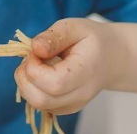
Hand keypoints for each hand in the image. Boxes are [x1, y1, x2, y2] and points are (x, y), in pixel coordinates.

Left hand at [14, 18, 129, 114]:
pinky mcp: (64, 108)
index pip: (54, 84)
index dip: (34, 67)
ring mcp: (72, 105)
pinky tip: (42, 72)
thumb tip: (35, 47)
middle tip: (33, 57)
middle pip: (40, 100)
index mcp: (86, 73)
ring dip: (26, 82)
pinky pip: (39, 104)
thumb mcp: (74, 27)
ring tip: (38, 63)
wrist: (110, 58)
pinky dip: (32, 88)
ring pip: (37, 104)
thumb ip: (54, 36)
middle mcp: (80, 95)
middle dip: (25, 77)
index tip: (36, 50)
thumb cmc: (92, 40)